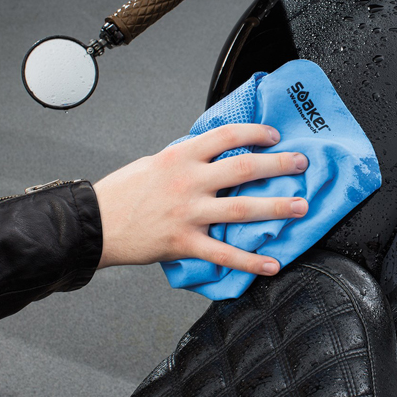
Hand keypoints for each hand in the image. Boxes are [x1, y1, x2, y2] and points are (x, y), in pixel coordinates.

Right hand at [93, 124, 308, 274]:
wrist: (94, 223)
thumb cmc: (123, 191)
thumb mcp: (156, 162)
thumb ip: (188, 159)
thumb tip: (218, 154)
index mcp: (181, 155)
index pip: (226, 136)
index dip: (255, 133)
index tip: (275, 136)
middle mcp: (188, 181)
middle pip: (244, 168)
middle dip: (279, 165)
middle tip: (302, 164)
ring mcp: (188, 213)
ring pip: (241, 209)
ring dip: (276, 208)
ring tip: (300, 206)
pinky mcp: (184, 242)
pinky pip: (224, 253)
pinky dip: (250, 260)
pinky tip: (272, 264)